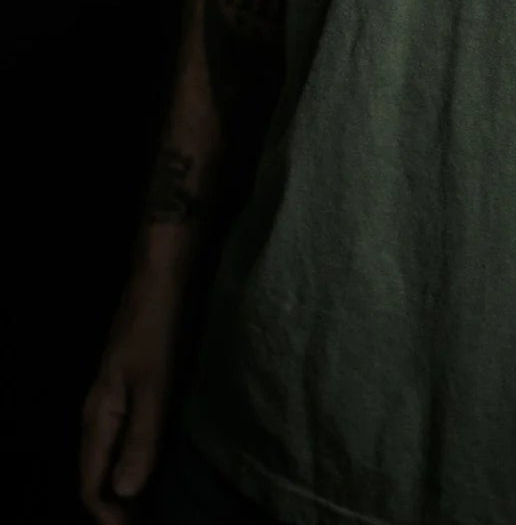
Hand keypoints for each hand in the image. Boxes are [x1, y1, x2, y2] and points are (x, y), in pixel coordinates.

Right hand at [79, 271, 183, 522]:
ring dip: (125, 485)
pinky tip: (157, 464)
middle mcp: (98, 413)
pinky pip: (125, 436)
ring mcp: (113, 399)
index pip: (90, 481)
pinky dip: (135, 459)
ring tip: (150, 506)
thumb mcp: (154, 385)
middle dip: (114, 506)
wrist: (159, 279)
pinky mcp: (131, 387)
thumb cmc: (156, 330)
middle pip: (96, 473)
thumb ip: (141, 438)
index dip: (106, 514)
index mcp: (97, 416)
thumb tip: (126, 493)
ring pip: (110, 456)